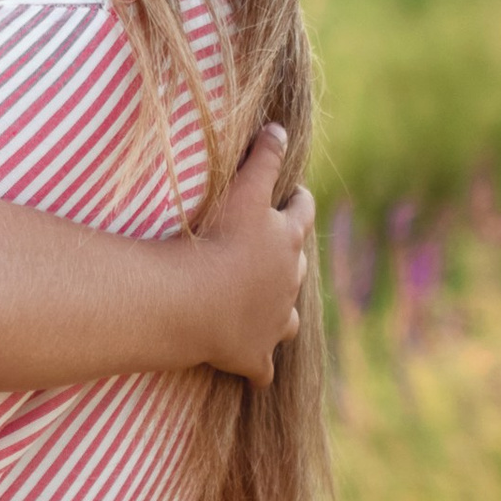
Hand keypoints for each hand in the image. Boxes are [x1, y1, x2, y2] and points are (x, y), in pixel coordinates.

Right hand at [189, 125, 315, 386]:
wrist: (198, 301)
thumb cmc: (217, 241)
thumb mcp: (243, 190)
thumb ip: (264, 157)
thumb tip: (280, 127)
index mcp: (287, 240)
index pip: (302, 213)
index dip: (298, 202)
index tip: (295, 195)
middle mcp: (289, 281)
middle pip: (298, 264)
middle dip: (290, 256)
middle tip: (274, 249)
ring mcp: (273, 321)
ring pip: (286, 317)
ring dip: (280, 311)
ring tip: (268, 307)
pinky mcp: (253, 355)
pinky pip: (261, 368)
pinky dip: (260, 367)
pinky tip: (256, 373)